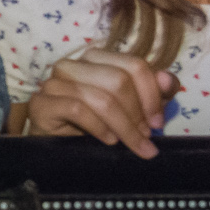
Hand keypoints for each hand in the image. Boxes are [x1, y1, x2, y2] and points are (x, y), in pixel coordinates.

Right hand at [23, 48, 176, 156]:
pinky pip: (78, 109)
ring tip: (131, 144)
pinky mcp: (41, 103)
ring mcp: (54, 82)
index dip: (153, 95)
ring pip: (100, 97)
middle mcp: (73, 64)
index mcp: (96, 59)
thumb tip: (169, 80)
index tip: (158, 123)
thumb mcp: (133, 109)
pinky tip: (107, 140)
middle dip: (138, 114)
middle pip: (119, 80)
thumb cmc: (96, 126)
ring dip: (123, 126)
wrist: (57, 150)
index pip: (135, 65)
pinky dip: (99, 128)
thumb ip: (155, 93)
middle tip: (145, 137)